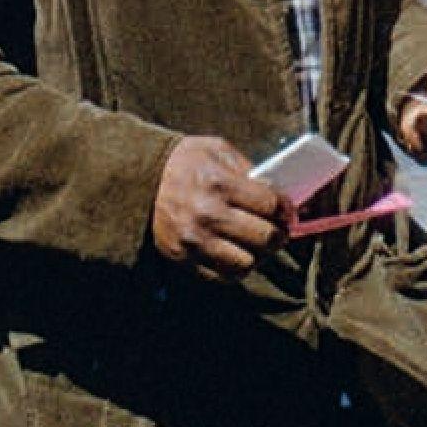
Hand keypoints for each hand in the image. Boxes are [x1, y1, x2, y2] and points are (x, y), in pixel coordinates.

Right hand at [151, 137, 287, 280]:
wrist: (140, 182)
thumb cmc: (183, 163)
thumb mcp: (216, 150)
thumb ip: (247, 169)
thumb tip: (275, 192)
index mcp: (219, 183)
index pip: (270, 204)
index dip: (285, 209)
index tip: (286, 210)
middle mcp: (208, 214)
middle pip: (265, 237)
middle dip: (278, 234)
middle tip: (278, 229)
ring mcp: (196, 240)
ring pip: (247, 263)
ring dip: (257, 254)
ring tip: (256, 243)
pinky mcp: (185, 258)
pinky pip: (224, 276)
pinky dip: (236, 268)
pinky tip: (236, 253)